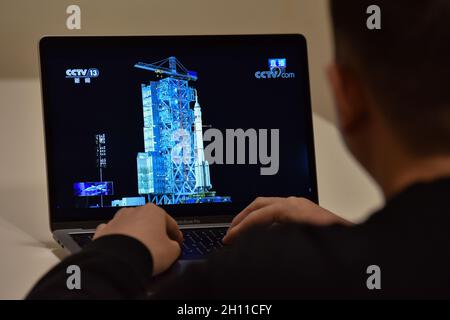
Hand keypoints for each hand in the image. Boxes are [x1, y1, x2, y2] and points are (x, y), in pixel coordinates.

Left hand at [94, 203, 182, 275]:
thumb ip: (175, 246)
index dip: (176, 235)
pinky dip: (118, 240)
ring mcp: (117, 219)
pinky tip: (121, 250)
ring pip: (131, 226)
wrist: (119, 262)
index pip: (170, 223)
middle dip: (154, 234)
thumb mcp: (172, 251)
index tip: (176, 243)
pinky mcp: (104, 230)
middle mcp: (135, 211)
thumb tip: (172, 248)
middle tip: (159, 248)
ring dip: (136, 235)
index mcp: (154, 211)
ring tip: (140, 251)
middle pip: (149, 222)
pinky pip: (114, 234)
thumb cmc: (147, 252)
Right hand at [223, 197, 351, 243]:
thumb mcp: (303, 240)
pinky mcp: (305, 210)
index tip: (229, 239)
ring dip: (252, 216)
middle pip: (259, 203)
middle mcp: (296, 202)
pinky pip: (277, 209)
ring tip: (241, 230)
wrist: (361, 242)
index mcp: (293, 208)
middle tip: (230, 233)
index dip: (240, 227)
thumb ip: (277, 237)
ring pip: (267, 204)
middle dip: (241, 217)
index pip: (258, 215)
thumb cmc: (338, 239)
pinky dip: (264, 218)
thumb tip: (255, 240)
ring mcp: (300, 204)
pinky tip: (262, 230)